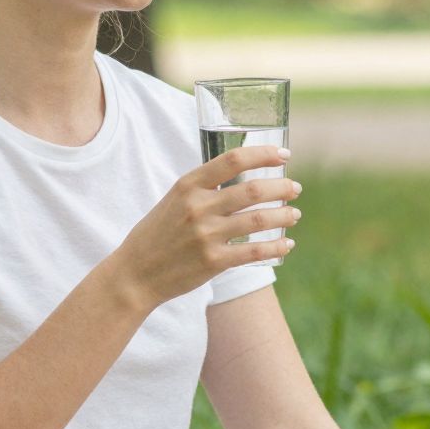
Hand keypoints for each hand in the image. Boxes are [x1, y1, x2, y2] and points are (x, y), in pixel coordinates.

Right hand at [115, 147, 299, 307]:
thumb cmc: (156, 234)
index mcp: (188, 185)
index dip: (263, 154)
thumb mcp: (173, 200)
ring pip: (258, 220)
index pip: (233, 160)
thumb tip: (242, 177)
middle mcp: (198, 207)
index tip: (284, 154)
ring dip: (283, 216)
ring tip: (294, 214)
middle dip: (281, 187)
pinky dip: (276, 247)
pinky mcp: (213, 261)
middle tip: (295, 188)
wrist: (135, 274)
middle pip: (252, 190)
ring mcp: (206, 235)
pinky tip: (287, 245)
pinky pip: (254, 251)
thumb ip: (203, 188)